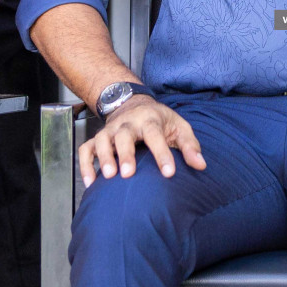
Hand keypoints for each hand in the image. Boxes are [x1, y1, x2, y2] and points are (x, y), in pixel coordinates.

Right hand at [80, 95, 204, 184]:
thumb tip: (201, 165)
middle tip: (129, 174)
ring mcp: (110, 130)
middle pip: (124, 135)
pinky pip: (86, 150)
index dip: (162, 154)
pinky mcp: (98, 139)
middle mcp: (127, 123)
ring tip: (108, 176)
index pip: (155, 134)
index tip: (169, 173)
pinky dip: (85, 165)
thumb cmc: (159, 120)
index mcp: (150, 119)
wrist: (133, 103)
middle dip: (125, 154)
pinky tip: (90, 182)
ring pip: (103, 140)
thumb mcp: (179, 127)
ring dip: (104, 157)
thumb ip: (190, 146)